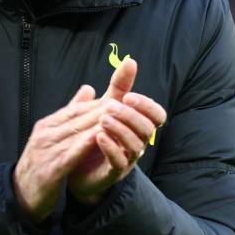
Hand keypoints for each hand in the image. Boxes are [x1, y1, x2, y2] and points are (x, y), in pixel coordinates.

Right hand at [13, 85, 111, 221]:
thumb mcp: (51, 137)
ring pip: (75, 134)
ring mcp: (45, 152)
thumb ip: (70, 114)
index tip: (117, 98)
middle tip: (122, 103)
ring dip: (96, 126)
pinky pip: (69, 155)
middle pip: (76, 119)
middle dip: (100, 111)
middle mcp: (45, 135)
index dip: (96, 104)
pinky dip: (84, 146)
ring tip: (116, 119)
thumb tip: (88, 88)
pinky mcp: (49, 170)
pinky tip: (98, 140)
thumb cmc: (41, 164)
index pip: (74, 110)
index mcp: (46, 126)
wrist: (21, 195)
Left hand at [67, 58, 165, 205]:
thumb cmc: (96, 134)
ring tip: (102, 120)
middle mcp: (137, 143)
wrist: (77, 168)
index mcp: (138, 127)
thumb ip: (119, 86)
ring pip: (135, 146)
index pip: (157, 116)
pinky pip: (118, 162)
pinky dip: (110, 148)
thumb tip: (131, 61)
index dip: (147, 105)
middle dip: (131, 115)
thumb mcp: (105, 107)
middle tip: (110, 107)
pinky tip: (98, 137)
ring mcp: (127, 160)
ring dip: (120, 130)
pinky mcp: (112, 173)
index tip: (129, 96)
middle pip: (147, 129)